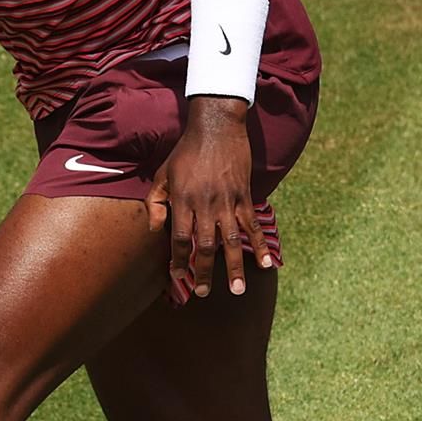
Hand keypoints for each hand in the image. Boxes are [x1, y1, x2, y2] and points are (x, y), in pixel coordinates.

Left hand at [144, 96, 269, 298]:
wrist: (216, 128)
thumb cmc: (185, 151)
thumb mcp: (162, 174)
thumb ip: (155, 202)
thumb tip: (155, 230)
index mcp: (182, 200)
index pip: (180, 238)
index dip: (179, 260)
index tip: (178, 277)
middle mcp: (205, 205)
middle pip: (204, 246)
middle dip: (203, 271)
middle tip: (203, 292)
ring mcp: (228, 202)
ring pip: (231, 241)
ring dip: (234, 267)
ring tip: (235, 290)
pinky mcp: (245, 196)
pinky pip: (253, 225)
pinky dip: (260, 245)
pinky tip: (266, 264)